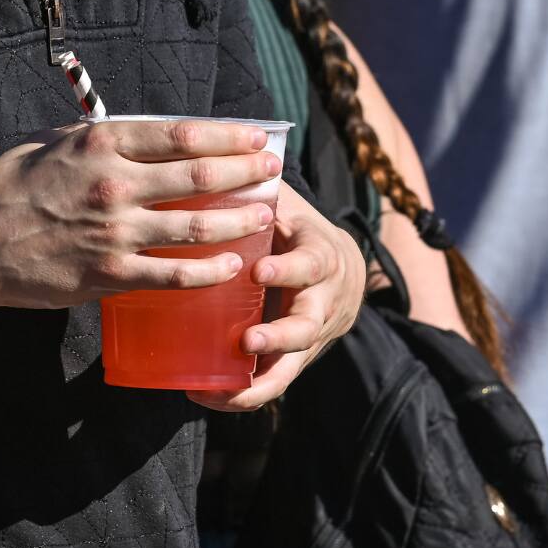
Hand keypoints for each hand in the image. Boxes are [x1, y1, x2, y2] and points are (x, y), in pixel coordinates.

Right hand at [0, 119, 282, 309]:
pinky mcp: (109, 274)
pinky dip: (208, 271)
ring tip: (265, 217)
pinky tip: (231, 266)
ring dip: (239, 220)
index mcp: (102, 143)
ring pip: (195, 225)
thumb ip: (102, 137)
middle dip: (245, 173)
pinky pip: (172, 274)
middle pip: (198, 176)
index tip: (255, 137)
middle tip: (272, 171)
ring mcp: (114, 231)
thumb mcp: (54, 142)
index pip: (181, 135)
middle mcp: (114, 182)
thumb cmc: (10, 187)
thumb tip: (148, 132)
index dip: (227, 136)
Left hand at [188, 183, 364, 411]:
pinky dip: (241, 395)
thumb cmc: (298, 232)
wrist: (343, 271)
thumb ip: (259, 191)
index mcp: (320, 258)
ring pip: (291, 365)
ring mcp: (310, 337)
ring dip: (257, 380)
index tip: (260, 270)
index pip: (311, 265)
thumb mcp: (290, 207)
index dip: (289, 270)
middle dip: (278, 335)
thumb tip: (212, 152)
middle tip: (248, 339)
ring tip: (218, 387)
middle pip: (308, 327)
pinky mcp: (293, 360)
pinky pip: (272, 385)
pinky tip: (204, 395)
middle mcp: (321, 302)